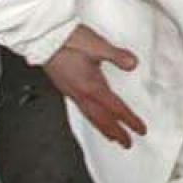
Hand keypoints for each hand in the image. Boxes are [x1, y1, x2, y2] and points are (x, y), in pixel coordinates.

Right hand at [43, 24, 146, 147]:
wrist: (42, 39)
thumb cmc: (67, 40)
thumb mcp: (97, 45)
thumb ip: (116, 55)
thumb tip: (133, 64)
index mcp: (91, 86)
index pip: (115, 108)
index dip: (129, 121)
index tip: (140, 130)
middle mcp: (81, 93)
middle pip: (102, 119)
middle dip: (116, 132)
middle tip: (126, 143)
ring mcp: (71, 91)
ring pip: (91, 116)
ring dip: (103, 128)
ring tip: (111, 136)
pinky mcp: (65, 87)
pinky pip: (82, 109)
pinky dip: (91, 117)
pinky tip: (91, 114)